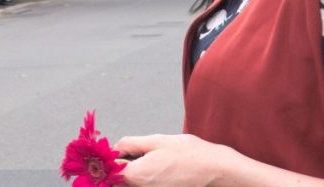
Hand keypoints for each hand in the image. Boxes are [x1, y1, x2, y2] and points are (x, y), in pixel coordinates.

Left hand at [114, 133, 228, 185]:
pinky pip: (145, 185)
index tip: (115, 150)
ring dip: (133, 171)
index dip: (109, 159)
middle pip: (119, 179)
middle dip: (121, 165)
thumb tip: (114, 148)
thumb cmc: (189, 154)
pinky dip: (145, 176)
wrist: (214, 170)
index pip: (109, 171)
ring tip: (151, 158)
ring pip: (132, 182)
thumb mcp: (157, 140)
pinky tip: (159, 167)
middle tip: (134, 152)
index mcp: (137, 175)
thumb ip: (130, 144)